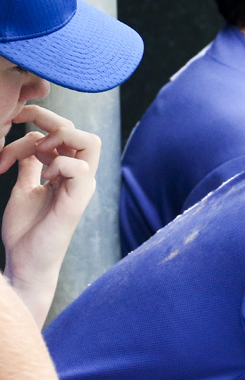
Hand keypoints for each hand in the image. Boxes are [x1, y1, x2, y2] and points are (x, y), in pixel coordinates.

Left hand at [1, 104, 100, 326]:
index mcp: (68, 172)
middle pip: (82, 131)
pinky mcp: (78, 200)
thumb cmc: (25, 231)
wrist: (25, 262)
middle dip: (52, 120)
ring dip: (61, 138)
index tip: (16, 120)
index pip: (68, 132)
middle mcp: (80, 176)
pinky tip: (43, 177)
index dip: (44, 119)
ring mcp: (82, 187)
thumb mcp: (24, 189)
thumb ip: (31, 167)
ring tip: (38, 151)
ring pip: (90, 142)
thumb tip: (30, 145)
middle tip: (23, 126)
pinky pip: (80, 168)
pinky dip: (59, 164)